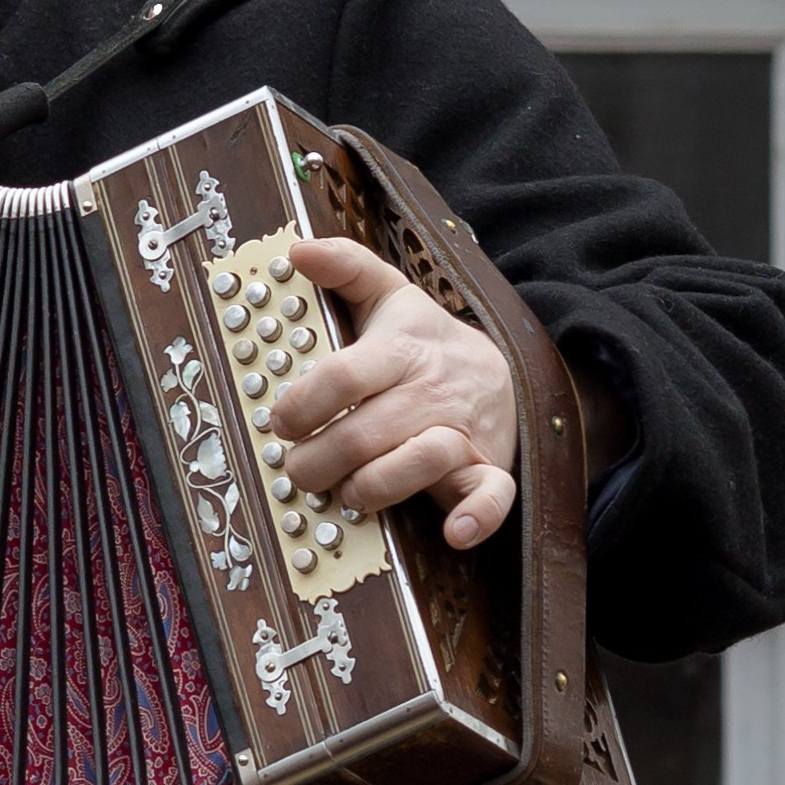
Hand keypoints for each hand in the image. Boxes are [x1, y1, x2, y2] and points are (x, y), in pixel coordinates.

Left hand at [269, 236, 519, 550]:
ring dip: (373, 487)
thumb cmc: (426, 342)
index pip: (344, 376)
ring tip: (348, 492)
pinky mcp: (488, 468)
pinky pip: (491, 496)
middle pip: (365, 432)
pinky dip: (476, 518)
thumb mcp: (389, 295)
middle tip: (297, 469)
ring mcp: (462, 432)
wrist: (503, 372)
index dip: (303, 404)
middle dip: (319, 460)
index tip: (281, 422)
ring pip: (420, 462)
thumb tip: (297, 250)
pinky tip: (454, 533)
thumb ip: (345, 267)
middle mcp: (431, 391)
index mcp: (401, 349)